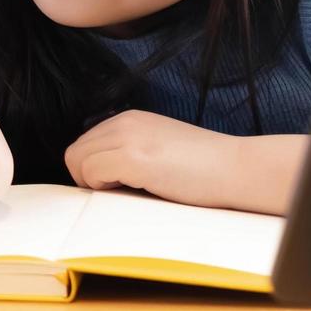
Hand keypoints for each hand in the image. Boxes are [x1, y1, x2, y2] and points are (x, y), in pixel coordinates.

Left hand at [63, 109, 233, 207]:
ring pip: (77, 160)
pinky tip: (129, 190)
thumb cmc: (204, 167)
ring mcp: (128, 137)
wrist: (235, 168)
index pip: (86, 142)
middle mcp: (125, 122)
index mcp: (131, 118)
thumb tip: (101, 175)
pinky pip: (91, 172)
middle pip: (75, 150)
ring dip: (93, 182)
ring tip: (125, 191)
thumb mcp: (159, 147)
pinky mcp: (133, 157)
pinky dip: (101, 186)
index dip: (92, 168)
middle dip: (87, 177)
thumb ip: (131, 151)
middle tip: (116, 192)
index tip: (113, 185)